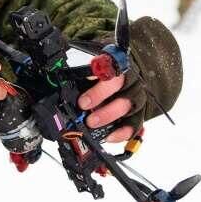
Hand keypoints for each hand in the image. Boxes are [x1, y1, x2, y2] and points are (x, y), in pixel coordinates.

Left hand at [78, 16, 183, 143]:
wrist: (133, 73)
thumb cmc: (109, 71)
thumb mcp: (97, 66)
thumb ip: (84, 73)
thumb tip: (61, 78)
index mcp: (119, 65)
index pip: (111, 69)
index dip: (98, 82)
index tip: (84, 95)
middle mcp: (130, 80)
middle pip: (120, 87)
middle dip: (100, 97)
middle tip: (84, 107)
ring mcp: (136, 97)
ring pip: (127, 106)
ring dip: (109, 116)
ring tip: (92, 123)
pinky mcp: (140, 113)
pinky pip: (135, 124)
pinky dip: (123, 132)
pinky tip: (110, 136)